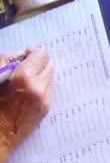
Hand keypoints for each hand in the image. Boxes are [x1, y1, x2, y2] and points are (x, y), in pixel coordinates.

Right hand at [0, 48, 52, 162]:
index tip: (24, 55)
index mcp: (25, 78)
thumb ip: (7, 61)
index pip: (41, 55)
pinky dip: (39, 87)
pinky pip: (47, 90)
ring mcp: (44, 101)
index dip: (32, 53)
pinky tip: (25, 92)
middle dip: (37, 64)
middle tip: (23, 68)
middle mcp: (39, 89)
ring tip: (23, 81)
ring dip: (39, 75)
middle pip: (49, 65)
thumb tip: (21, 56)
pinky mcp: (46, 109)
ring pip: (50, 78)